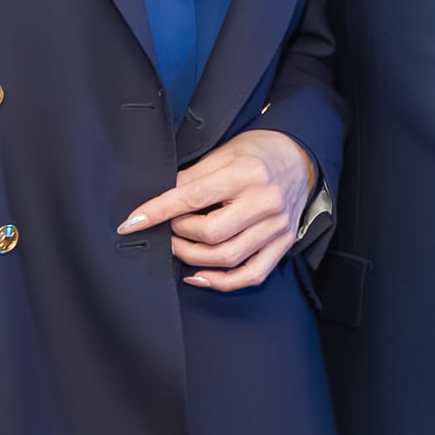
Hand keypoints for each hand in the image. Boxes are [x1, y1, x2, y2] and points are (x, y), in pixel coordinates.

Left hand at [120, 129, 315, 291]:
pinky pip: (251, 274)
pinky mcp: (283, 244)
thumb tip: (158, 200)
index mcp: (247, 174)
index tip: (133, 223)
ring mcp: (276, 227)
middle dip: (179, 234)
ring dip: (193, 257)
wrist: (301, 158)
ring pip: (227, 258)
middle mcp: (265, 202)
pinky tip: (199, 276)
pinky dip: (221, 282)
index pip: (194, 197)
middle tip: (169, 227)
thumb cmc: (259, 152)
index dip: (159, 211)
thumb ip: (192, 177)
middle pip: (210, 234)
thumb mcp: (223, 153)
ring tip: (180, 246)